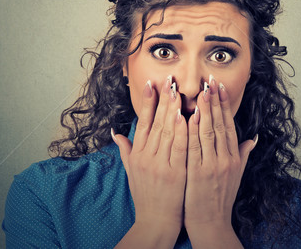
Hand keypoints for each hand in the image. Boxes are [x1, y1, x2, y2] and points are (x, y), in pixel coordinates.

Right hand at [112, 77, 187, 247]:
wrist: (155, 222)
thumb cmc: (145, 194)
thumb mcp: (131, 171)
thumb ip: (125, 149)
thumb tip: (115, 132)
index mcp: (137, 153)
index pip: (142, 121)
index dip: (147, 102)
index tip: (151, 83)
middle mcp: (146, 157)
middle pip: (155, 122)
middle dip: (162, 99)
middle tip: (168, 78)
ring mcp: (160, 165)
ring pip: (167, 132)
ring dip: (172, 110)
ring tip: (177, 91)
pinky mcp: (175, 173)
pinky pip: (179, 148)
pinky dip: (182, 132)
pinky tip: (186, 117)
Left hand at [184, 76, 256, 246]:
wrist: (212, 224)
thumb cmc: (221, 198)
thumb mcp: (236, 175)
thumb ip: (243, 154)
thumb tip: (252, 138)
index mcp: (233, 157)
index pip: (228, 124)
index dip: (224, 104)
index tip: (219, 87)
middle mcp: (225, 159)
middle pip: (219, 124)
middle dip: (214, 101)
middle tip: (210, 80)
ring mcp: (212, 166)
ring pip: (208, 132)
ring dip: (204, 110)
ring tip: (200, 91)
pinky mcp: (198, 174)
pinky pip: (194, 147)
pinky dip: (191, 131)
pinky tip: (187, 116)